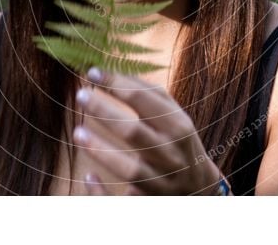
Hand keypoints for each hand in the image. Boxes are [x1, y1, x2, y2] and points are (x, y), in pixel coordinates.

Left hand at [73, 67, 222, 194]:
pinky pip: (122, 202)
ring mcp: (161, 183)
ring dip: (102, 151)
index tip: (92, 71)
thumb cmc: (178, 142)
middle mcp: (171, 155)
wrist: (200, 188)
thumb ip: (148, 94)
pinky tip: (88, 176)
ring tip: (77, 133)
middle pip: (134, 132)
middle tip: (81, 95)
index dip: (116, 84)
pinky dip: (103, 192)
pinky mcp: (149, 204)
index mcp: (178, 127)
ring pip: (130, 170)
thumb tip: (111, 72)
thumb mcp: (174, 115)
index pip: (145, 100)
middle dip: (105, 112)